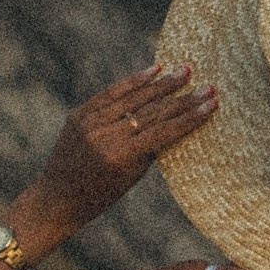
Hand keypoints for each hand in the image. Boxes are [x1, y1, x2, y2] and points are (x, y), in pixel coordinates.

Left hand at [18, 64, 215, 240]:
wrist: (57, 198)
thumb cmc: (101, 195)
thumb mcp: (131, 177)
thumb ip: (150, 148)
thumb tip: (174, 119)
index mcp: (121, 156)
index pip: (164, 131)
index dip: (191, 117)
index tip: (212, 104)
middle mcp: (105, 136)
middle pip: (153, 112)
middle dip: (183, 98)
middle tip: (207, 86)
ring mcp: (90, 122)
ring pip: (132, 97)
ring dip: (162, 84)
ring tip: (185, 72)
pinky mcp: (79, 114)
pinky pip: (110, 94)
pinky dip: (133, 82)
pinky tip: (153, 71)